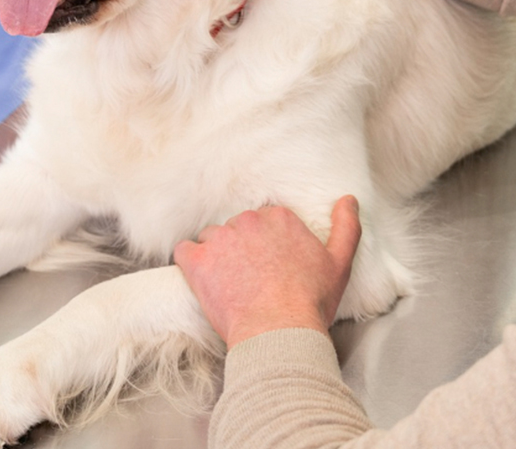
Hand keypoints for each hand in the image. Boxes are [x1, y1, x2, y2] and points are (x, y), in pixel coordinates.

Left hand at [174, 197, 361, 348]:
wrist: (278, 332)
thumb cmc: (310, 302)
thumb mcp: (339, 263)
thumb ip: (346, 227)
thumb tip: (349, 200)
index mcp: (278, 217)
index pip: (263, 221)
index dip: (265, 244)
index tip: (270, 265)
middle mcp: (247, 220)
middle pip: (237, 228)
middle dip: (241, 249)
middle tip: (252, 279)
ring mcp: (220, 238)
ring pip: (211, 239)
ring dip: (216, 257)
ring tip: (230, 285)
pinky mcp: (197, 260)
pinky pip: (184, 251)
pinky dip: (189, 262)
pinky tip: (201, 279)